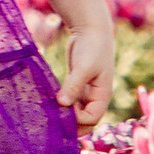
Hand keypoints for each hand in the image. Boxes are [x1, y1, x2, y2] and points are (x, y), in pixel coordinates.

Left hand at [62, 12, 115, 130]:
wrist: (91, 29)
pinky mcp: (76, 85)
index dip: (78, 119)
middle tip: (54, 121)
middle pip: (86, 121)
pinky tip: (50, 104)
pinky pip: (71, 102)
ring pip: (77, 113)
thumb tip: (62, 104)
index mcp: (102, 95)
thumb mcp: (83, 67)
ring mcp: (86, 92)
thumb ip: (73, 86)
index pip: (92, 118)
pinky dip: (62, 106)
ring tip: (51, 115)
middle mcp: (95, 97)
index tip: (63, 108)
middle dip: (73, 124)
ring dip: (66, 116)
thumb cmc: (92, 47)